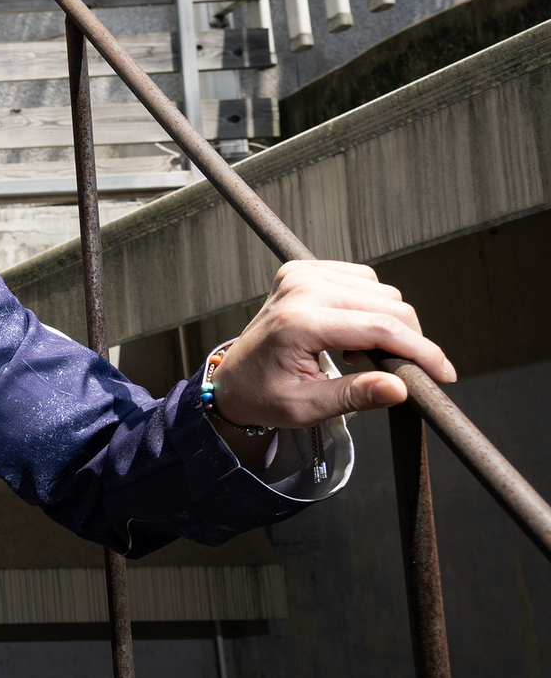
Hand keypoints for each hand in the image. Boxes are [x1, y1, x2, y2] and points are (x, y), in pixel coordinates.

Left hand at [209, 260, 455, 432]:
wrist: (232, 379)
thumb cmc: (264, 397)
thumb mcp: (306, 408)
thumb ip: (354, 396)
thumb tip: (401, 388)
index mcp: (298, 322)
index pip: (380, 329)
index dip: (421, 352)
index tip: (444, 375)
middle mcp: (300, 288)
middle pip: (389, 306)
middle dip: (410, 341)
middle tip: (406, 373)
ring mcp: (302, 274)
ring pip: (382, 292)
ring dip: (389, 324)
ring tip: (363, 357)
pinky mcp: (305, 269)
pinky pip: (365, 282)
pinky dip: (372, 308)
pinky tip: (352, 334)